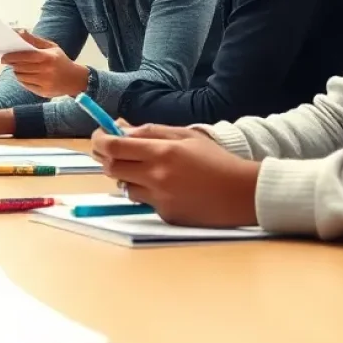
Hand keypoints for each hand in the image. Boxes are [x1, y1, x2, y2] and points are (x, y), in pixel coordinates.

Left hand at [0, 30, 87, 98]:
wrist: (75, 79)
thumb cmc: (60, 60)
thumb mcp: (51, 47)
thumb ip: (34, 40)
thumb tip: (19, 32)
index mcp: (47, 57)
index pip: (24, 56)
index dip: (12, 57)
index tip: (3, 57)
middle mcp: (46, 71)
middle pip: (20, 67)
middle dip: (12, 64)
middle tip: (8, 61)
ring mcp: (44, 83)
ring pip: (21, 77)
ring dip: (17, 72)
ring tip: (19, 68)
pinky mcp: (43, 92)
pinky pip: (25, 85)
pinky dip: (22, 80)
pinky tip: (26, 75)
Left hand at [91, 124, 260, 226]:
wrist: (243, 193)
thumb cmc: (214, 160)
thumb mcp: (184, 136)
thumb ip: (150, 131)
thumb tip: (120, 127)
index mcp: (161, 152)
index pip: (113, 146)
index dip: (99, 141)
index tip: (98, 137)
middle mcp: (157, 177)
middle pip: (111, 168)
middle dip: (108, 159)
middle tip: (114, 152)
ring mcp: (160, 199)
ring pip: (124, 187)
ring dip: (126, 177)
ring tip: (144, 170)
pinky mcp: (166, 215)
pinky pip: (144, 202)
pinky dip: (146, 193)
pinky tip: (166, 188)